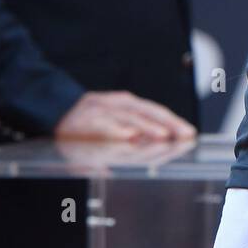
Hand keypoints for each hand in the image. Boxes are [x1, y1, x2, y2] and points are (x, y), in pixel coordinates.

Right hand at [55, 91, 196, 141]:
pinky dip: (115, 131)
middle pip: (146, 113)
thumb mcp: (116, 124)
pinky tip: (128, 137)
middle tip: (182, 136)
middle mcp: (117, 104)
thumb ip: (137, 132)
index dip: (173, 122)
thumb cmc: (91, 123)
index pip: (155, 112)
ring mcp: (101, 111)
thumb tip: (167, 142)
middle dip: (166, 124)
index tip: (190, 134)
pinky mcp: (84, 121)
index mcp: (128, 105)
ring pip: (127, 118)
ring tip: (161, 136)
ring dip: (145, 128)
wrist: (57, 113)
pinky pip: (102, 126)